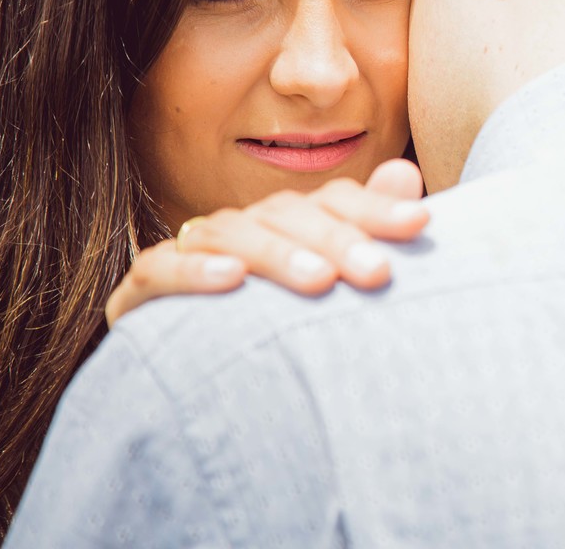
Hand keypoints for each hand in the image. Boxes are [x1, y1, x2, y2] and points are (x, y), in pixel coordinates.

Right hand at [105, 159, 428, 326]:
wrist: (199, 391)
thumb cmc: (282, 336)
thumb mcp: (333, 287)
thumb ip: (366, 233)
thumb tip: (406, 173)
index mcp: (291, 224)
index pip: (334, 200)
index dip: (376, 207)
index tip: (421, 222)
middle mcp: (244, 229)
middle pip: (288, 213)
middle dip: (336, 240)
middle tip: (378, 272)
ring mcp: (191, 254)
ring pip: (230, 233)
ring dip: (276, 254)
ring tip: (319, 281)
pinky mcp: (143, 291)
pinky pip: (160, 269)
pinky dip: (194, 270)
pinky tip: (232, 279)